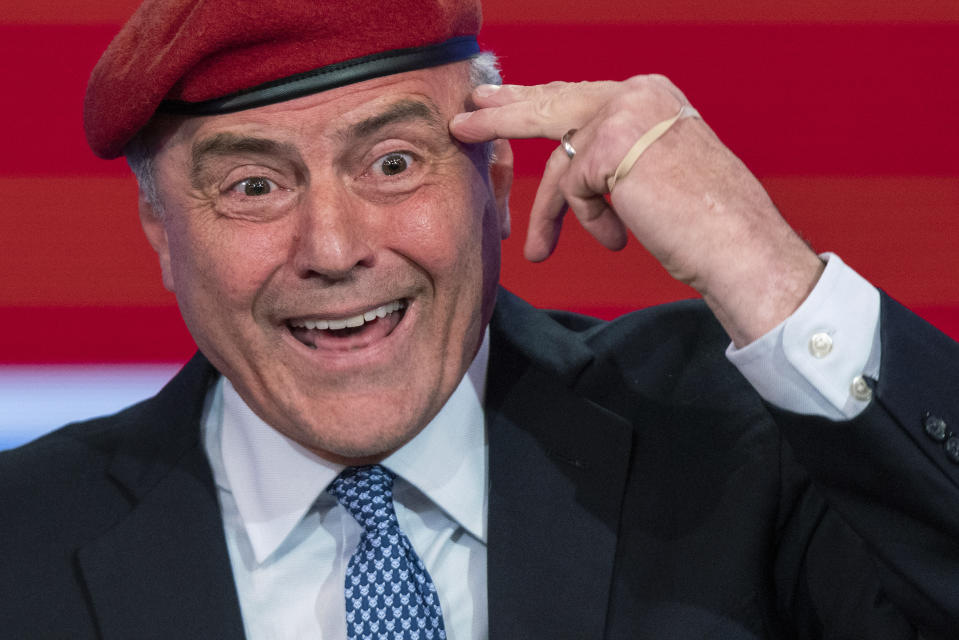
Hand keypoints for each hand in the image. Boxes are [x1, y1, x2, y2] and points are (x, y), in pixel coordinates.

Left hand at [449, 76, 823, 345]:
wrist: (741, 245)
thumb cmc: (702, 221)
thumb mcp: (653, 172)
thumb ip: (612, 155)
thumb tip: (567, 156)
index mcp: (651, 95)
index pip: (576, 96)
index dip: (530, 101)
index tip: (493, 100)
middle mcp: (639, 93)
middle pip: (552, 106)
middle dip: (502, 117)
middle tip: (462, 121)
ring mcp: (627, 115)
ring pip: (559, 160)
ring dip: (550, 212)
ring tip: (537, 249)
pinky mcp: (614, 147)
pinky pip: (574, 188)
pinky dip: (591, 221)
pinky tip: (617, 238)